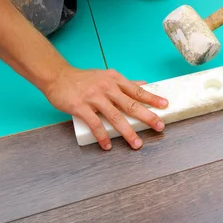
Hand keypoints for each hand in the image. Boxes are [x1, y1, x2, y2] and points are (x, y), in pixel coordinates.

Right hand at [42, 66, 167, 150]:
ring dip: (127, 132)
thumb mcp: (106, 76)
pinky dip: (102, 136)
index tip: (165, 105)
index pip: (137, 90)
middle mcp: (107, 88)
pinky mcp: (80, 107)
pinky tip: (108, 145)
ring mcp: (94, 97)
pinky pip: (94, 124)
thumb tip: (144, 84)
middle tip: (159, 126)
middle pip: (130, 104)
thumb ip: (125, 83)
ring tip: (137, 143)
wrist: (57, 76)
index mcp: (114, 80)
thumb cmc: (83, 78)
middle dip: (147, 116)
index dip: (152, 98)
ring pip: (115, 116)